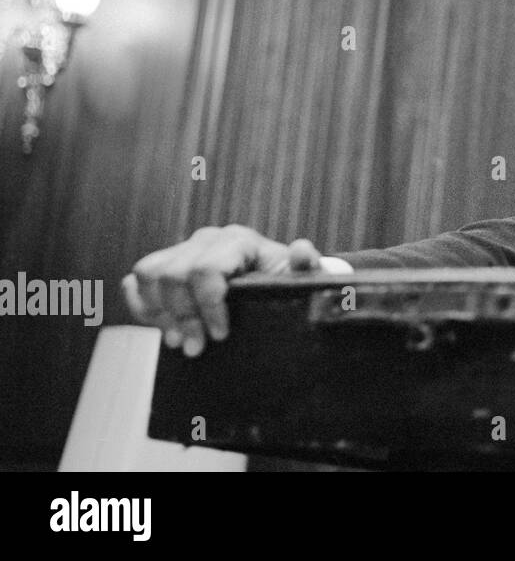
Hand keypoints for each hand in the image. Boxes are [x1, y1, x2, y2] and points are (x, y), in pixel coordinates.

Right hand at [122, 226, 322, 355]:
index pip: (205, 269)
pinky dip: (142, 304)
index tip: (220, 335)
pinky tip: (161, 325)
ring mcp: (183, 250)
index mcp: (238, 240)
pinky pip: (136, 279)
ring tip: (179, 340)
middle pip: (174, 276)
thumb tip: (301, 250)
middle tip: (197, 347)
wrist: (273, 283)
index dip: (208, 306)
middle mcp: (207, 240)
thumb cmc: (287, 282)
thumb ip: (306, 265)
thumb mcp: (301, 278)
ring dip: (159, 311)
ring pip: (150, 273)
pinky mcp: (166, 265)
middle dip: (183, 317)